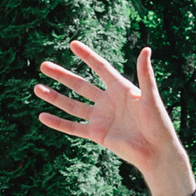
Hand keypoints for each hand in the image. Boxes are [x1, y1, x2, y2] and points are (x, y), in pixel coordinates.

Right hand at [34, 41, 195, 195]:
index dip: (87, 56)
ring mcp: (100, 118)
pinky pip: (73, 127)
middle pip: (80, 85)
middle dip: (61, 75)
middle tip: (44, 65)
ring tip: (36, 88)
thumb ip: (144, 74)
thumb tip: (146, 49)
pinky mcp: (96, 134)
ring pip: (72, 105)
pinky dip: (58, 123)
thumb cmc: (158, 122)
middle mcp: (108, 101)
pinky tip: (42, 116)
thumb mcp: (150, 96)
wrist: (156, 151)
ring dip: (54, 97)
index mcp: (121, 88)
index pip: (100, 68)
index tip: (72, 44)